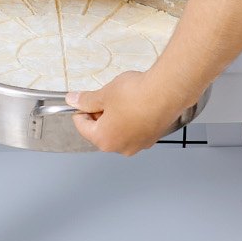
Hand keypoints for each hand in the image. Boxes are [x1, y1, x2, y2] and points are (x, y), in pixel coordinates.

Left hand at [67, 71, 189, 154]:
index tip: (84, 100)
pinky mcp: (152, 138)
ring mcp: (138, 145)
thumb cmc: (136, 95)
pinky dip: (132, 120)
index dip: (81, 110)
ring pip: (119, 132)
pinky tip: (136, 105)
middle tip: (105, 97)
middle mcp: (121, 148)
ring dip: (116, 118)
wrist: (166, 92)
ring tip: (123, 100)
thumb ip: (86, 100)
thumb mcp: (104, 94)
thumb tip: (74, 100)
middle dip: (100, 115)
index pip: (82, 127)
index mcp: (104, 140)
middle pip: (101, 132)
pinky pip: (135, 131)